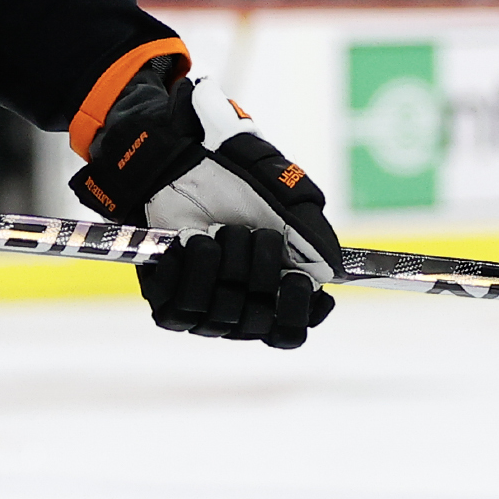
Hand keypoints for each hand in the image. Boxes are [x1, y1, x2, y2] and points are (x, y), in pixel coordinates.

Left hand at [72, 69, 339, 348]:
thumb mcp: (290, 202)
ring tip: (218, 229)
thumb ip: (315, 239)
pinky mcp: (169, 304)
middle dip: (258, 269)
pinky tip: (191, 241)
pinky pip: (182, 310)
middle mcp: (240, 310)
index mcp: (274, 294)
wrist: (186, 166)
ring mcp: (204, 310)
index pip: (289, 332)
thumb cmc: (241, 186)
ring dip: (224, 262)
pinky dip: (190, 268)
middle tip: (251, 233)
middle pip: (257, 321)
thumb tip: (329, 272)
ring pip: (220, 314)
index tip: (297, 278)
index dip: (294, 310)